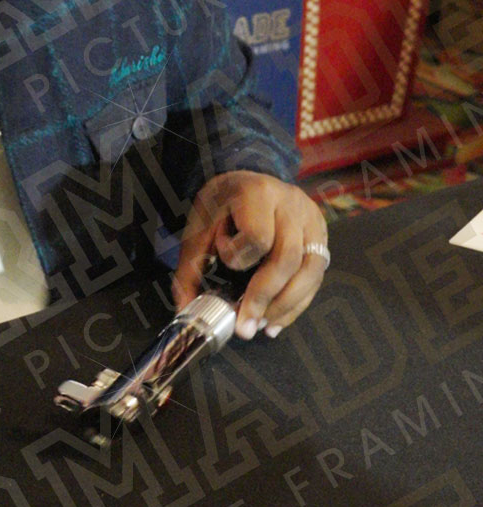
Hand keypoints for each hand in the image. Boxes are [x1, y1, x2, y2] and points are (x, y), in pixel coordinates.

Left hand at [172, 171, 326, 339]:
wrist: (246, 180)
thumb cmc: (222, 203)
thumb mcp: (200, 225)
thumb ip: (191, 265)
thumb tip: (185, 307)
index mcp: (258, 193)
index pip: (258, 236)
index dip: (239, 256)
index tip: (223, 259)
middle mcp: (291, 204)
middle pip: (288, 259)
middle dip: (265, 299)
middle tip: (245, 326)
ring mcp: (312, 219)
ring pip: (310, 271)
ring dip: (286, 306)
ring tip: (262, 327)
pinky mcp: (321, 235)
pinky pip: (317, 275)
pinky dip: (298, 302)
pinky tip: (277, 319)